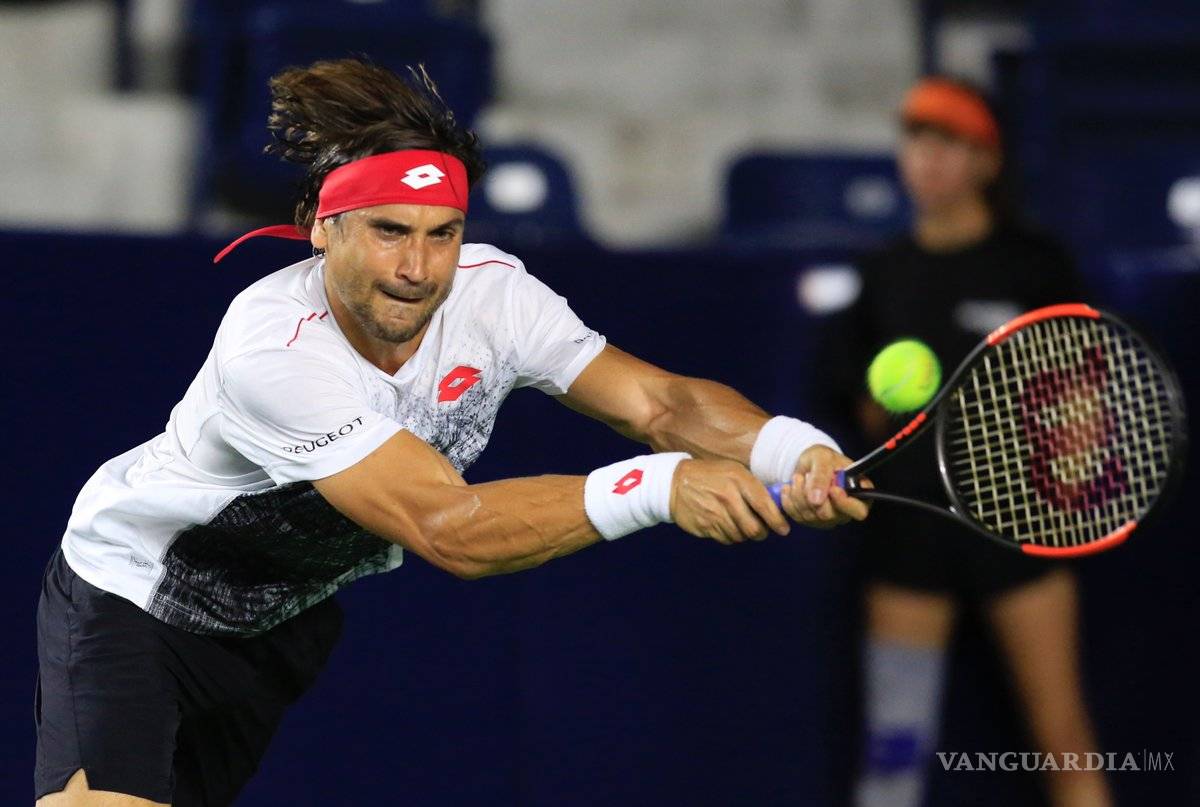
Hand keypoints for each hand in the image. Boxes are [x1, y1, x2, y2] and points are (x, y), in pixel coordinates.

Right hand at [670, 458, 790, 544]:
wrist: (675, 482)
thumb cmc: (710, 476)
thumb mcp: (733, 470)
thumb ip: (753, 486)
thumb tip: (776, 505)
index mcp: (738, 479)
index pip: (764, 505)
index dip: (777, 521)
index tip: (783, 529)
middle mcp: (728, 496)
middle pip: (754, 528)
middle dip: (761, 533)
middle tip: (761, 530)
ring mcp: (715, 513)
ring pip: (741, 536)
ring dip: (744, 534)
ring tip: (738, 524)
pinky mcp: (705, 526)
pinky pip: (726, 539)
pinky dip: (729, 536)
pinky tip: (725, 525)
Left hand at [776, 445, 870, 528]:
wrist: (807, 464)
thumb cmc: (822, 458)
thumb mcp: (823, 458)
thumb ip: (821, 476)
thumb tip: (816, 500)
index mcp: (859, 493)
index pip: (859, 510)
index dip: (845, 503)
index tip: (832, 489)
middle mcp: (846, 510)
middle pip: (829, 515)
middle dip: (812, 494)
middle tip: (806, 476)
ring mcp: (829, 518)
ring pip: (810, 516)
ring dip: (798, 494)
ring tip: (799, 477)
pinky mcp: (812, 521)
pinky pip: (797, 517)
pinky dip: (789, 500)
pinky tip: (791, 487)